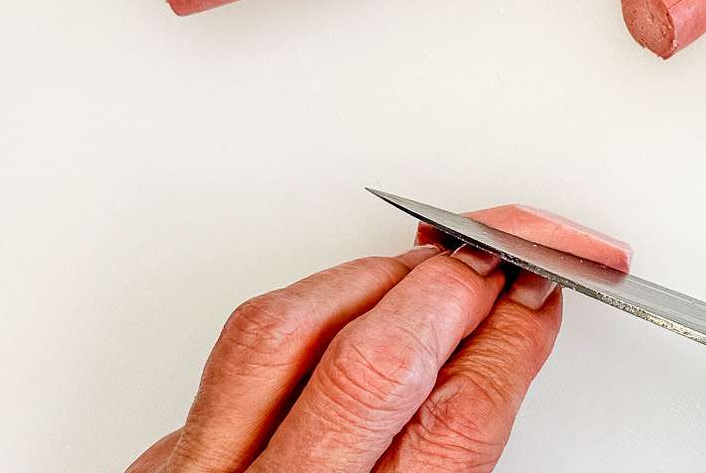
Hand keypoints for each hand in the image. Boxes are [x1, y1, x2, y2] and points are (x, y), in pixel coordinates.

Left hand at [127, 243, 561, 472]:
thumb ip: (455, 453)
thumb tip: (510, 340)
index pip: (452, 422)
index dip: (510, 339)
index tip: (543, 297)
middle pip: (370, 364)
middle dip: (458, 287)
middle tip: (514, 253)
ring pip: (283, 333)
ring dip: (381, 280)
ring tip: (444, 260)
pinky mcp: (163, 462)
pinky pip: (240, 354)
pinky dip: (311, 307)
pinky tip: (358, 299)